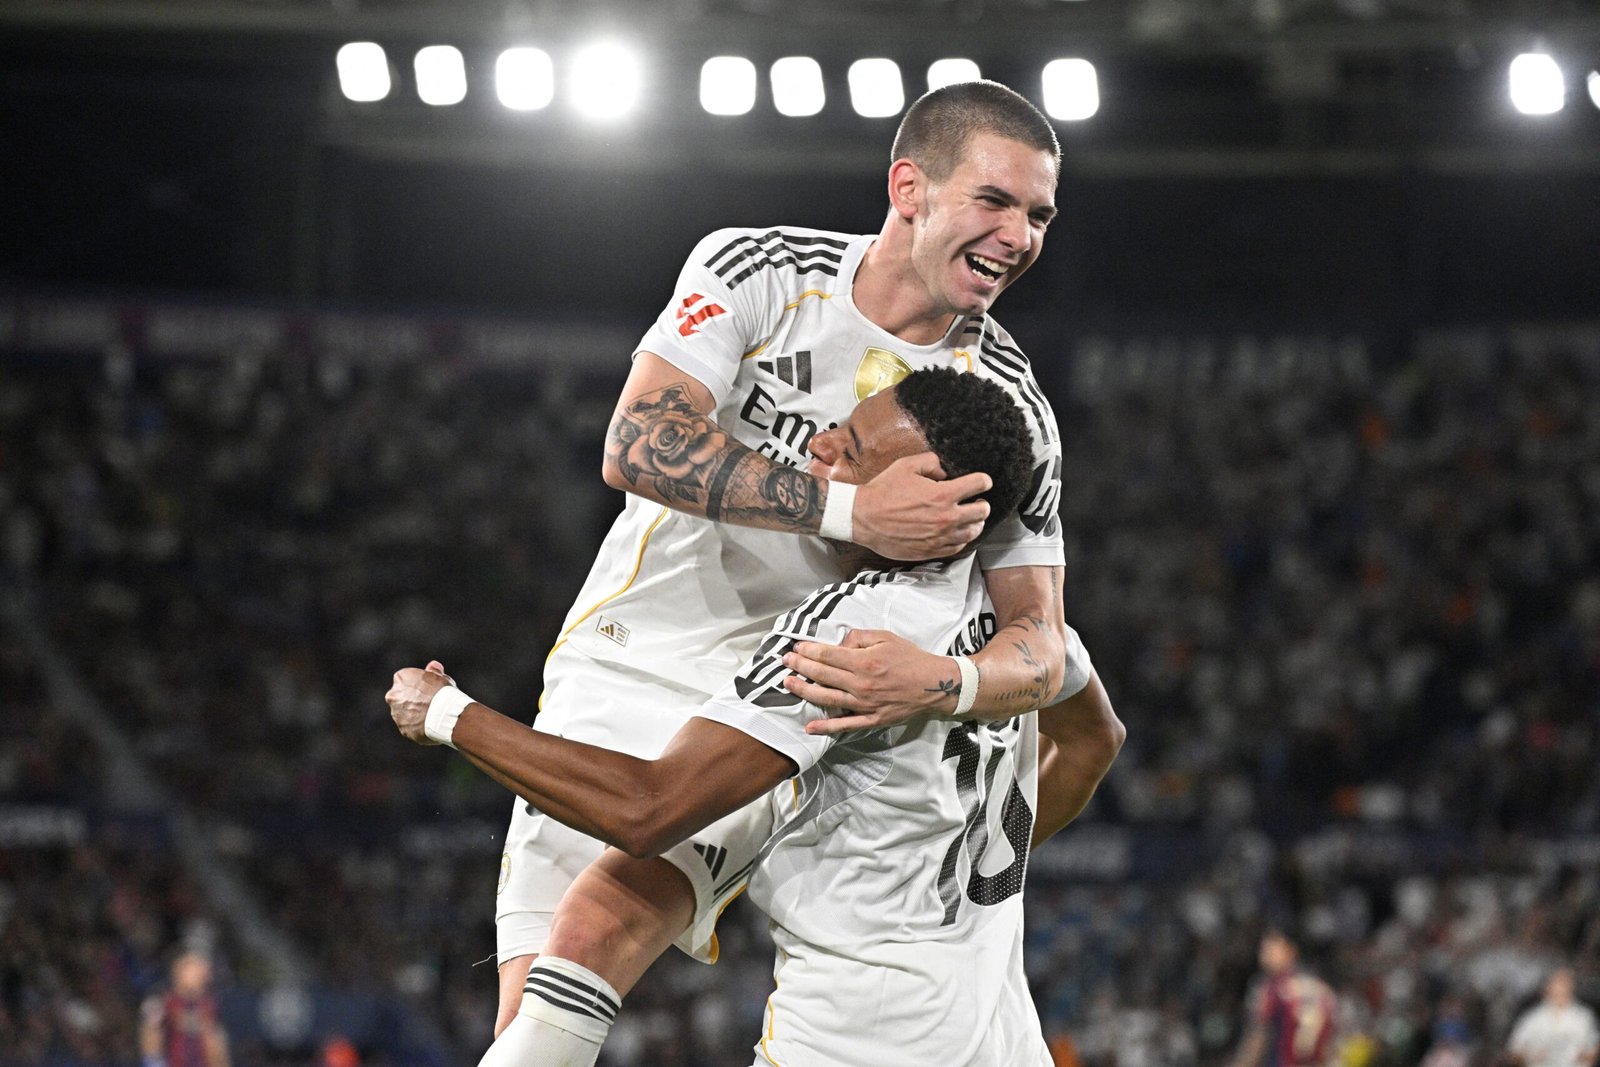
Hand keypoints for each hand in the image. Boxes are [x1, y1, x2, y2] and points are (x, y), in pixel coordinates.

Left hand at [386, 660, 452, 744]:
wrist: (445, 715)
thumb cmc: (444, 693)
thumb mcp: (441, 677)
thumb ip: (434, 671)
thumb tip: (432, 665)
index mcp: (401, 678)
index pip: (405, 680)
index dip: (418, 685)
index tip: (428, 689)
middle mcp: (394, 695)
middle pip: (401, 697)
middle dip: (411, 699)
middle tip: (429, 703)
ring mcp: (397, 713)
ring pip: (404, 713)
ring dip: (413, 713)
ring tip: (431, 716)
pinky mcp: (403, 729)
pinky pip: (409, 726)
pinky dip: (417, 726)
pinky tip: (430, 725)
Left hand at [782, 630, 959, 734]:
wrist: (935, 684)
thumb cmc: (911, 659)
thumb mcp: (886, 637)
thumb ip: (859, 637)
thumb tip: (839, 642)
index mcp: (864, 662)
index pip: (827, 656)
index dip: (808, 651)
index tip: (796, 648)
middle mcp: (861, 684)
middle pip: (822, 675)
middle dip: (801, 667)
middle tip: (785, 662)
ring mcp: (865, 704)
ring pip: (827, 698)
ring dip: (805, 691)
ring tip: (789, 684)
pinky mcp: (872, 719)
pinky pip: (845, 724)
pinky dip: (826, 727)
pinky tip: (810, 726)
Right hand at [851, 452, 990, 560]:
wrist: (864, 518)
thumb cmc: (883, 492)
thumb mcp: (907, 465)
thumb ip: (932, 462)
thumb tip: (945, 470)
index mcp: (943, 494)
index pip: (980, 485)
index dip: (984, 480)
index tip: (982, 482)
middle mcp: (946, 517)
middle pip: (983, 511)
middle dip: (982, 503)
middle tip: (976, 501)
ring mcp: (940, 536)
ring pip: (974, 532)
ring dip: (975, 523)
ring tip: (969, 518)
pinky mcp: (932, 550)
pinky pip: (958, 547)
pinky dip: (961, 538)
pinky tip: (955, 532)